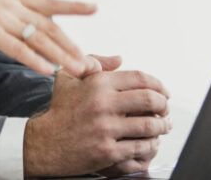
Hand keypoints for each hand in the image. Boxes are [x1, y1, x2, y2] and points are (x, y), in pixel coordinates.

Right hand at [0, 0, 94, 76]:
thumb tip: (28, 26)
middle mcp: (13, 6)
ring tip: (78, 70)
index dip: (72, 5)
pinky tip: (48, 71)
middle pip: (50, 27)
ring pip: (39, 39)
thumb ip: (11, 15)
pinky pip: (17, 49)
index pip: (50, 3)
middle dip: (72, 46)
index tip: (94, 7)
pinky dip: (35, 60)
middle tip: (90, 62)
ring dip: (61, 57)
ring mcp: (2, 18)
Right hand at [23, 55, 171, 176]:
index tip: (164, 91)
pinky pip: (140, 147)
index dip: (158, 84)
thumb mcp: (69, 78)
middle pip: (150, 99)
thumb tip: (120, 59)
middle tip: (166, 109)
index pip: (140, 78)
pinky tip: (151, 143)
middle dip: (164, 105)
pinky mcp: (107, 151)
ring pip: (149, 125)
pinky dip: (151, 145)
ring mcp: (106, 129)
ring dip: (163, 126)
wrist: (44, 143)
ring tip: (164, 126)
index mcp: (98, 83)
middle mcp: (103, 104)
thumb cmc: (58, 110)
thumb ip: (93, 62)